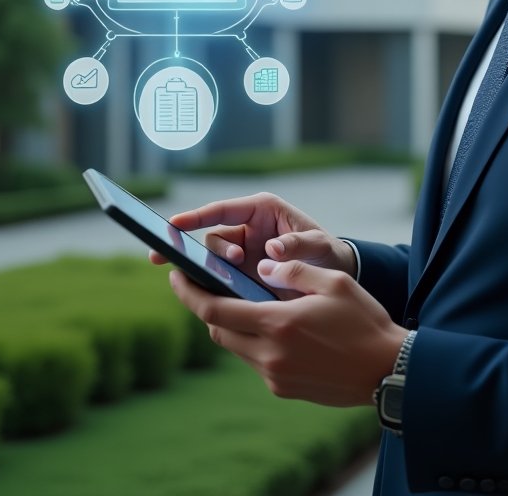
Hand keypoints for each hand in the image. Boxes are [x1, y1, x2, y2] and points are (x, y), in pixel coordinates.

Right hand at [148, 193, 356, 291]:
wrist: (333, 276)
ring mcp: (241, 254)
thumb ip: (298, 244)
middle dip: (210, 251)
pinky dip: (213, 287)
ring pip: (213, 261)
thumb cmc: (326, 252)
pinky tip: (210, 298)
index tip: (174, 224)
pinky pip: (220, 280)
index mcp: (261, 210)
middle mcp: (246, 229)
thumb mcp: (319, 245)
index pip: (222, 210)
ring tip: (230, 280)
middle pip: (212, 237)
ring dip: (213, 271)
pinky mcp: (240, 276)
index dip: (196, 216)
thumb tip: (272, 249)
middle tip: (223, 262)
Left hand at [168, 261, 407, 405]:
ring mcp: (275, 376)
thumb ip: (292, 271)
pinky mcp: (284, 389)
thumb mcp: (333, 283)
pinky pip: (256, 361)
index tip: (175, 274)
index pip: (214, 310)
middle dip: (206, 307)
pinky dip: (254, 341)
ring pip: (236, 347)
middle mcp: (269, 355)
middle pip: (217, 331)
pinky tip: (275, 326)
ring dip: (232, 325)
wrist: (387, 371)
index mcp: (277, 324)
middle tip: (205, 284)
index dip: (189, 292)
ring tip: (244, 301)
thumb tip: (263, 266)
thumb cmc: (364, 321)